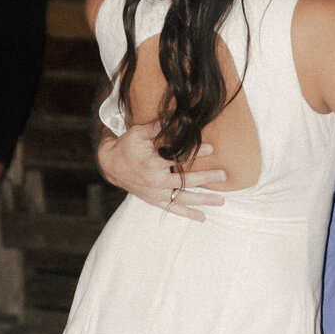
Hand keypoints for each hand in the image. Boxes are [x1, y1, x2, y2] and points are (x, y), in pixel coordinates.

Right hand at [98, 123, 225, 220]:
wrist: (111, 165)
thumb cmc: (126, 147)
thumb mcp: (138, 133)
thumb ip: (156, 127)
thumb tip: (172, 116)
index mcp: (153, 164)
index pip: (179, 158)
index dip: (196, 153)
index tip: (212, 149)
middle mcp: (156, 182)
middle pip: (186, 181)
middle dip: (206, 178)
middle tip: (223, 176)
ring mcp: (157, 193)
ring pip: (184, 198)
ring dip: (203, 200)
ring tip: (221, 201)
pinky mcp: (155, 200)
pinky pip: (174, 209)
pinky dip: (188, 214)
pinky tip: (203, 217)